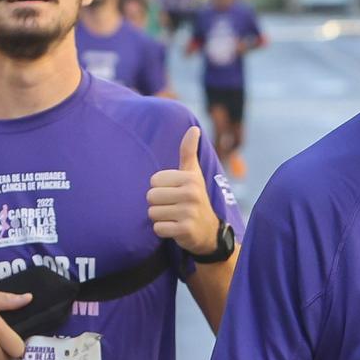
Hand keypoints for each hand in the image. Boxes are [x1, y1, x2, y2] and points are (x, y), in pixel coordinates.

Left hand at [147, 126, 220, 255]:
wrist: (208, 231)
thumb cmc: (195, 198)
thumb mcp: (193, 174)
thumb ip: (189, 151)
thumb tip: (193, 128)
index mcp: (190, 178)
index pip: (154, 181)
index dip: (160, 188)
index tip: (174, 193)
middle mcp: (191, 194)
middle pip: (151, 197)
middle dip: (158, 204)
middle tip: (173, 207)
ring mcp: (189, 213)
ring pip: (152, 213)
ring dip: (160, 217)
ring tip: (174, 217)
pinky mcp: (185, 230)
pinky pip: (158, 228)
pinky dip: (162, 230)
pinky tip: (175, 228)